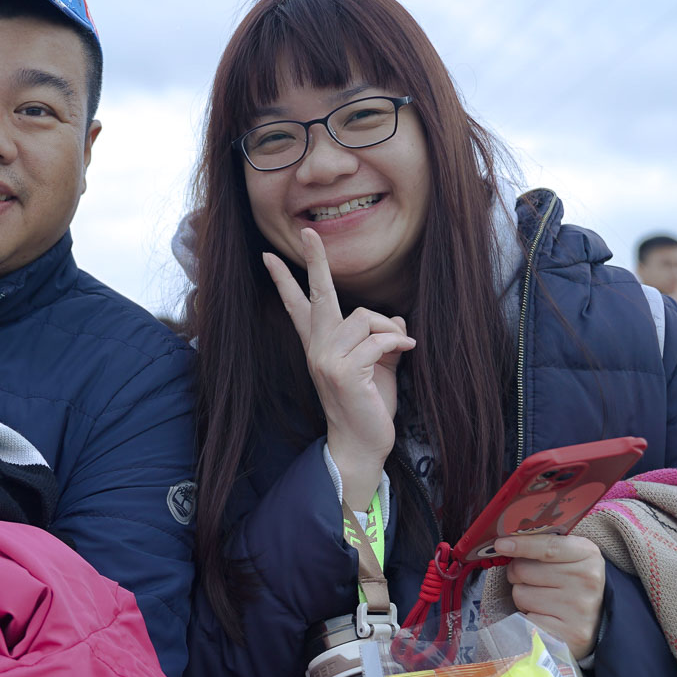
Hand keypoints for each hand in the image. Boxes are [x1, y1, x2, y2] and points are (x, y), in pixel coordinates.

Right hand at [262, 228, 415, 510]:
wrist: (363, 443)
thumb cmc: (369, 403)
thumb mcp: (377, 364)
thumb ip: (379, 338)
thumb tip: (394, 318)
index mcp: (319, 344)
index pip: (298, 305)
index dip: (284, 280)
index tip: (268, 256)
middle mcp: (317, 347)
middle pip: (318, 294)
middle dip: (314, 261)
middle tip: (308, 233)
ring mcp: (327, 358)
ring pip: (364, 318)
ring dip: (391, 330)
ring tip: (401, 347)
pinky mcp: (343, 371)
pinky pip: (377, 340)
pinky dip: (398, 343)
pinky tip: (407, 352)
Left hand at [495, 534, 607, 660]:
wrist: (596, 621)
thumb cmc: (572, 583)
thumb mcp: (569, 557)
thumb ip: (543, 545)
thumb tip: (505, 542)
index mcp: (588, 555)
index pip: (548, 547)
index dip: (521, 545)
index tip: (500, 545)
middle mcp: (587, 580)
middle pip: (524, 569)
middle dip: (519, 574)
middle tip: (533, 580)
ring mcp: (579, 608)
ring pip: (520, 594)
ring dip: (523, 597)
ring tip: (542, 600)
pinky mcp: (568, 633)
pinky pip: (525, 618)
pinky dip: (528, 617)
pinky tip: (544, 617)